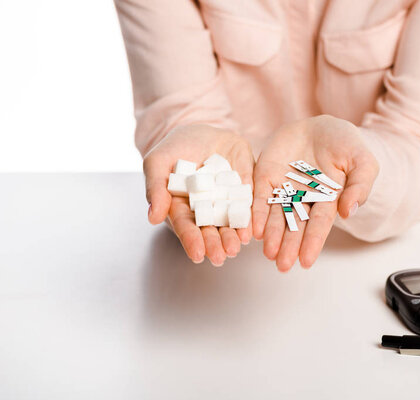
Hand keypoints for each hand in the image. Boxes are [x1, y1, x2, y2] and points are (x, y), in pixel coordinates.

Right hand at [143, 125, 253, 265]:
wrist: (202, 131)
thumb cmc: (175, 149)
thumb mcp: (158, 162)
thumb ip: (155, 187)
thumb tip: (153, 217)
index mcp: (183, 207)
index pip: (187, 227)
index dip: (191, 241)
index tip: (197, 254)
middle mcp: (206, 209)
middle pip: (210, 230)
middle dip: (215, 244)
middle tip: (220, 256)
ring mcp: (227, 200)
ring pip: (230, 222)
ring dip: (233, 236)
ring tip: (236, 247)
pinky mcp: (245, 189)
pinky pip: (249, 205)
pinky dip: (250, 218)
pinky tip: (251, 230)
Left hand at [253, 115, 378, 271]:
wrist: (320, 125)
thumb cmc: (345, 144)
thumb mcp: (363, 162)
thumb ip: (360, 186)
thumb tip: (349, 212)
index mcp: (327, 199)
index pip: (319, 224)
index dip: (312, 242)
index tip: (306, 261)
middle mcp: (303, 198)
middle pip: (295, 225)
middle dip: (288, 245)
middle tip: (282, 264)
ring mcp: (283, 188)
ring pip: (276, 215)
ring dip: (271, 235)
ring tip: (268, 252)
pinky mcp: (266, 176)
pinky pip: (260, 196)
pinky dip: (257, 213)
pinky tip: (254, 229)